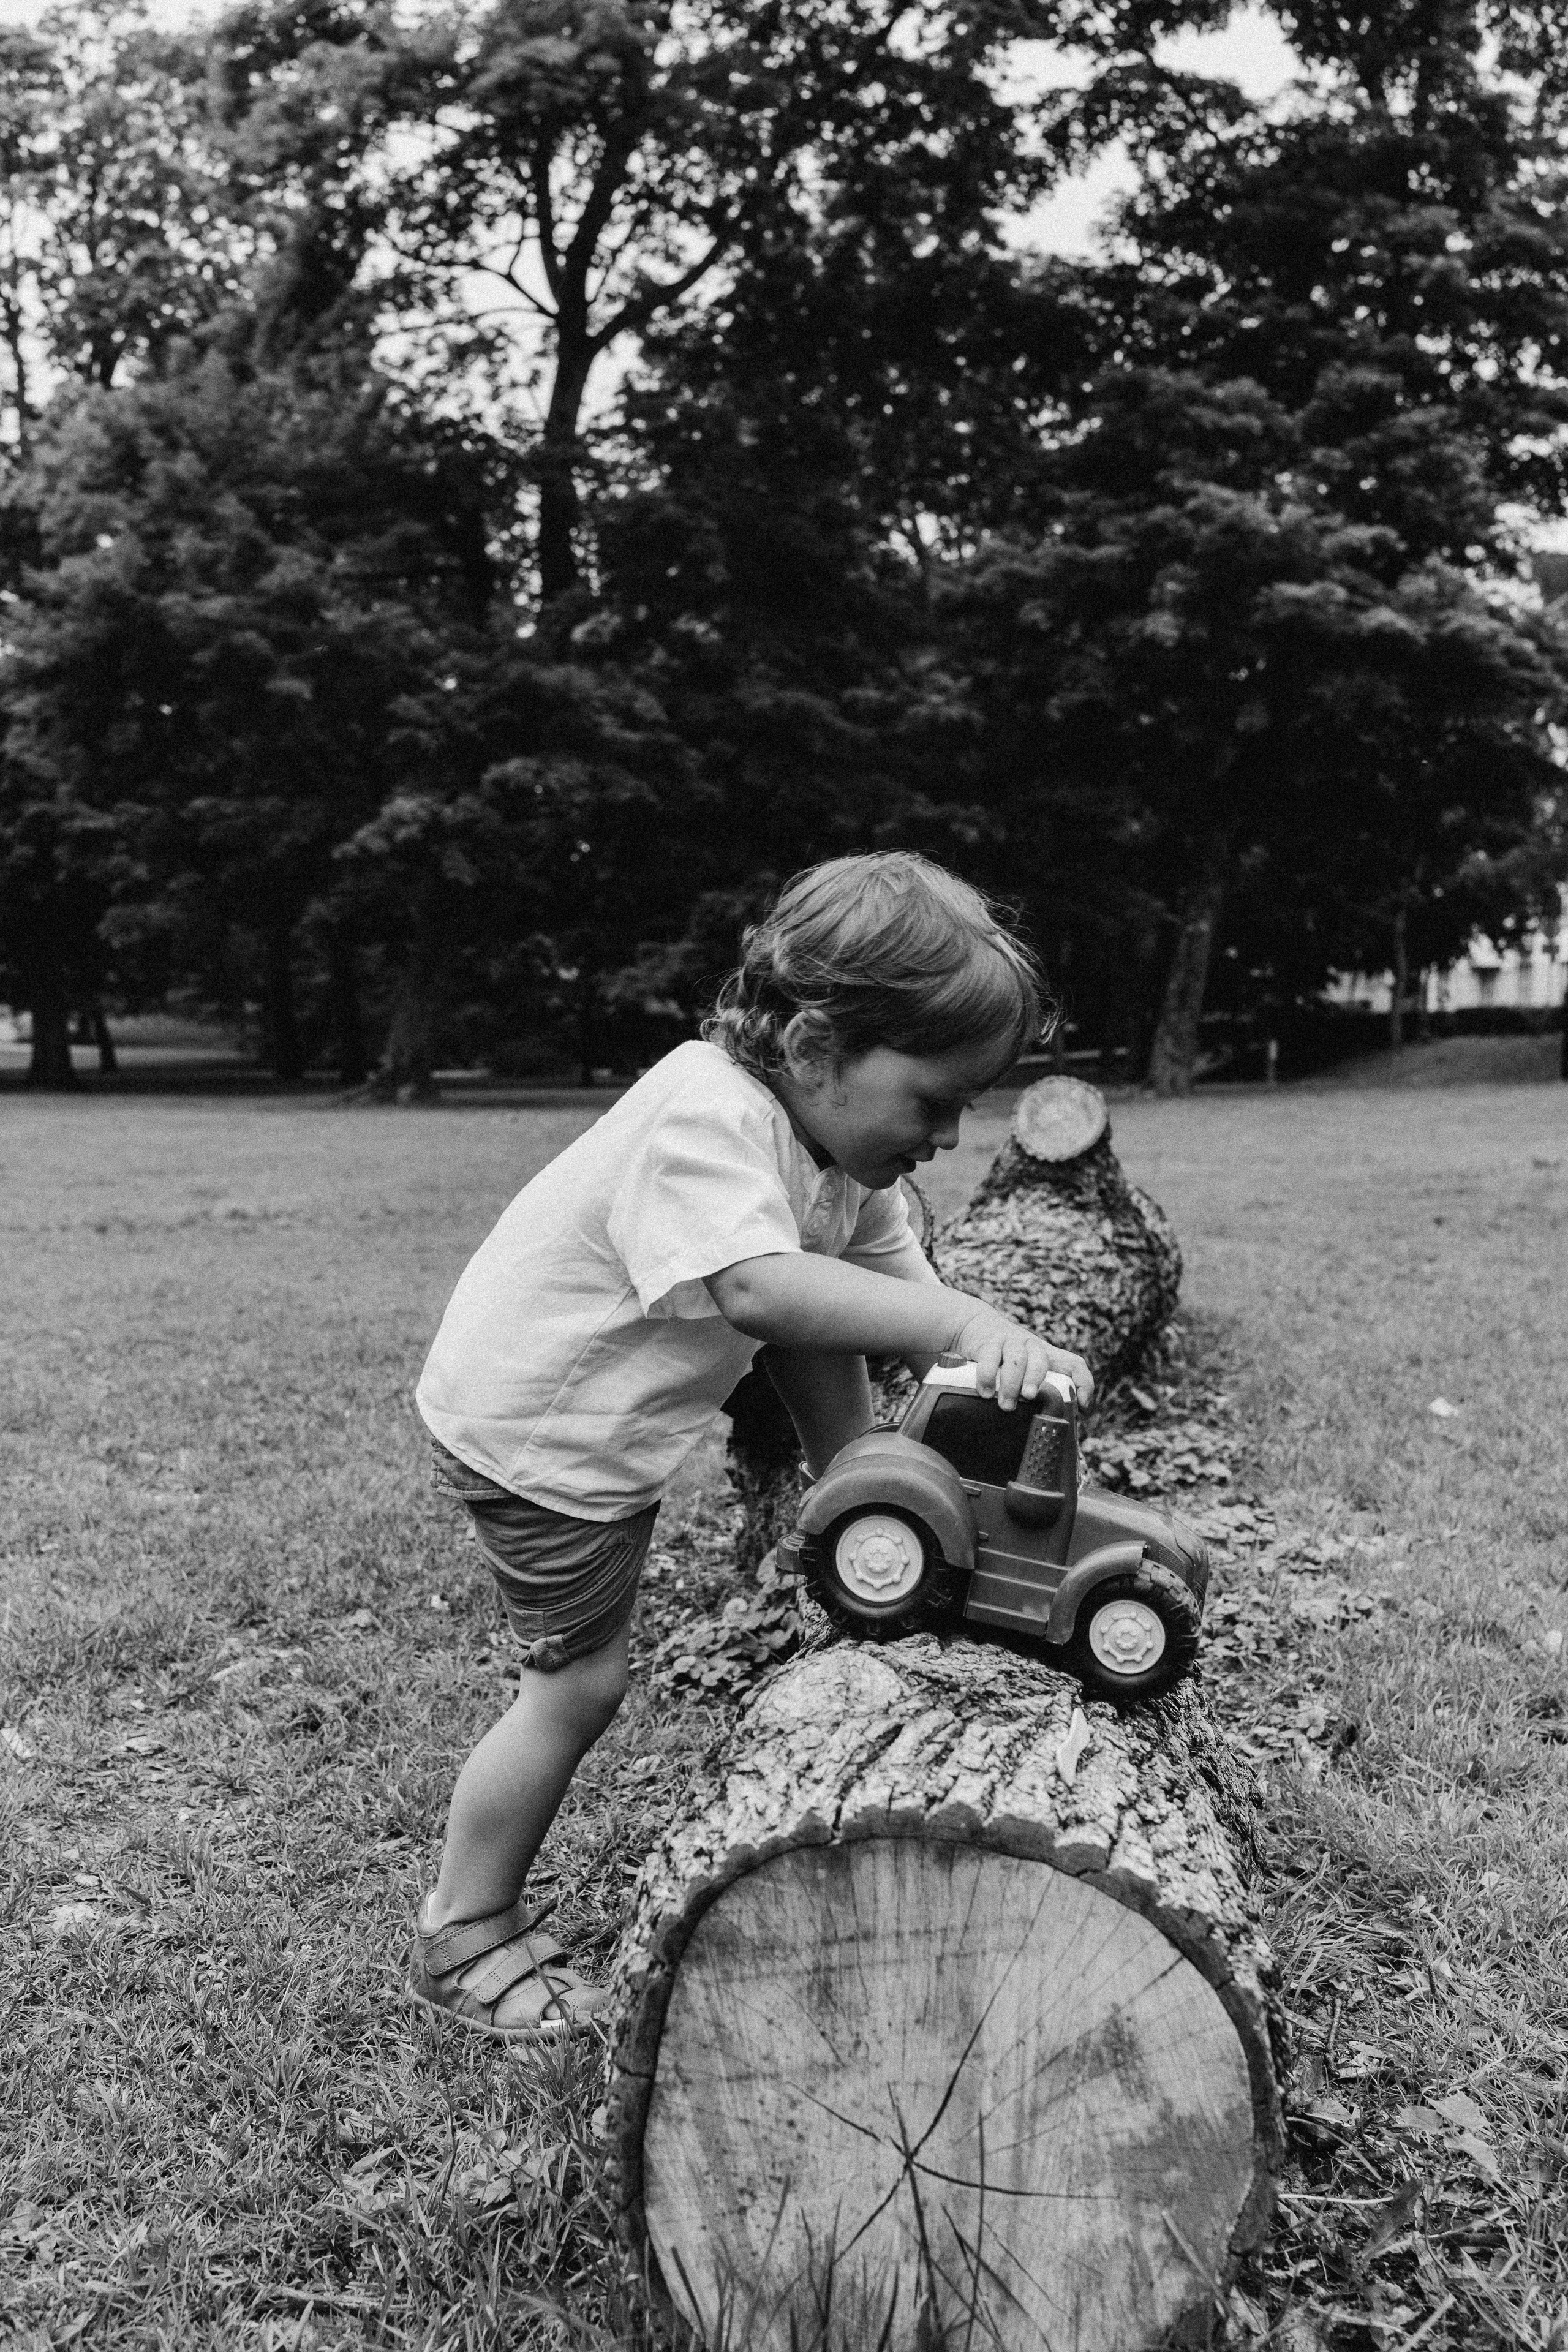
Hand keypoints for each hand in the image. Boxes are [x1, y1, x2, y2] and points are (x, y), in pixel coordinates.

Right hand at [950, 1307, 1094, 1414]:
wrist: (976, 1325)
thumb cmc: (1005, 1357)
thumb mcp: (1024, 1368)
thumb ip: (1034, 1388)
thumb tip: (1043, 1425)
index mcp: (1046, 1355)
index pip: (1074, 1364)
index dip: (1083, 1382)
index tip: (1083, 1405)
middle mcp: (1032, 1346)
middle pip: (1041, 1360)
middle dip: (1036, 1379)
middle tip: (1029, 1397)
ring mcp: (1011, 1341)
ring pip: (1016, 1360)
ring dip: (1011, 1384)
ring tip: (1005, 1405)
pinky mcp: (990, 1342)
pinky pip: (990, 1357)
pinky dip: (987, 1376)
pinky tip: (985, 1392)